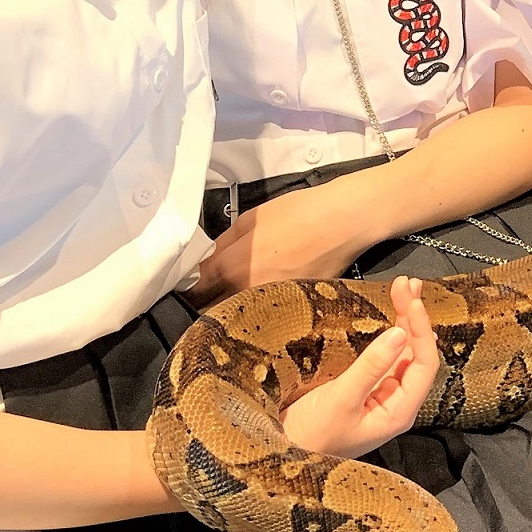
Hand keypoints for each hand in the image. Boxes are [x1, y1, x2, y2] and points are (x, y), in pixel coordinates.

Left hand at [192, 182, 374, 303]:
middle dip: (208, 305)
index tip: (188, 287)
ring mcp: (271, 306)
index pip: (194, 291)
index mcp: (230, 268)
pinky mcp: (293, 311)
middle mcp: (246, 293)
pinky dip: (263, 314)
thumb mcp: (251, 218)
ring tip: (239, 302)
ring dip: (234, 313)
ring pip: (241, 318)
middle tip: (209, 296)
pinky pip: (268, 317)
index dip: (188, 289)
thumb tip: (209, 257)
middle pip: (213, 310)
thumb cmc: (301, 213)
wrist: (343, 222)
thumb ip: (224, 242)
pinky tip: (266, 302)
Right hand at [280, 277, 441, 458]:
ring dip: (404, 321)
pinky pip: (385, 358)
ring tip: (403, 289)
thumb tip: (400, 332)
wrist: (283, 454)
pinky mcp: (365, 391)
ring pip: (402, 353)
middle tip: (405, 283)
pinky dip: (389, 334)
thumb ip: (371, 366)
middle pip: (416, 354)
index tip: (411, 299)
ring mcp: (381, 396)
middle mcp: (396, 402)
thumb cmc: (311, 435)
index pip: (425, 363)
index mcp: (399, 410)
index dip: (421, 329)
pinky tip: (390, 316)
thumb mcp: (341, 399)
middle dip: (413, 317)